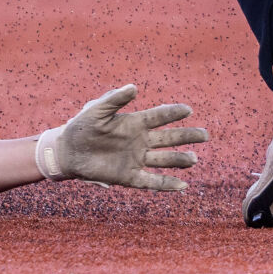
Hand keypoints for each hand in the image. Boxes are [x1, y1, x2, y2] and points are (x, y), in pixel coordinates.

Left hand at [37, 85, 207, 190]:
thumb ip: (114, 99)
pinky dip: (167, 184)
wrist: (67, 151)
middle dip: (187, 136)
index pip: (159, 117)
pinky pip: (151, 181)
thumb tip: (134, 87)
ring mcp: (135, 159)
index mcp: (133, 123)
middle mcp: (139, 141)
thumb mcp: (96, 109)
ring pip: (164, 160)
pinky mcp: (128, 176)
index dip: (173, 113)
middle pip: (169, 138)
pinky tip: (183, 186)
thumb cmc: (80, 126)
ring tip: (194, 159)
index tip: (188, 110)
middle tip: (205, 135)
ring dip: (180, 160)